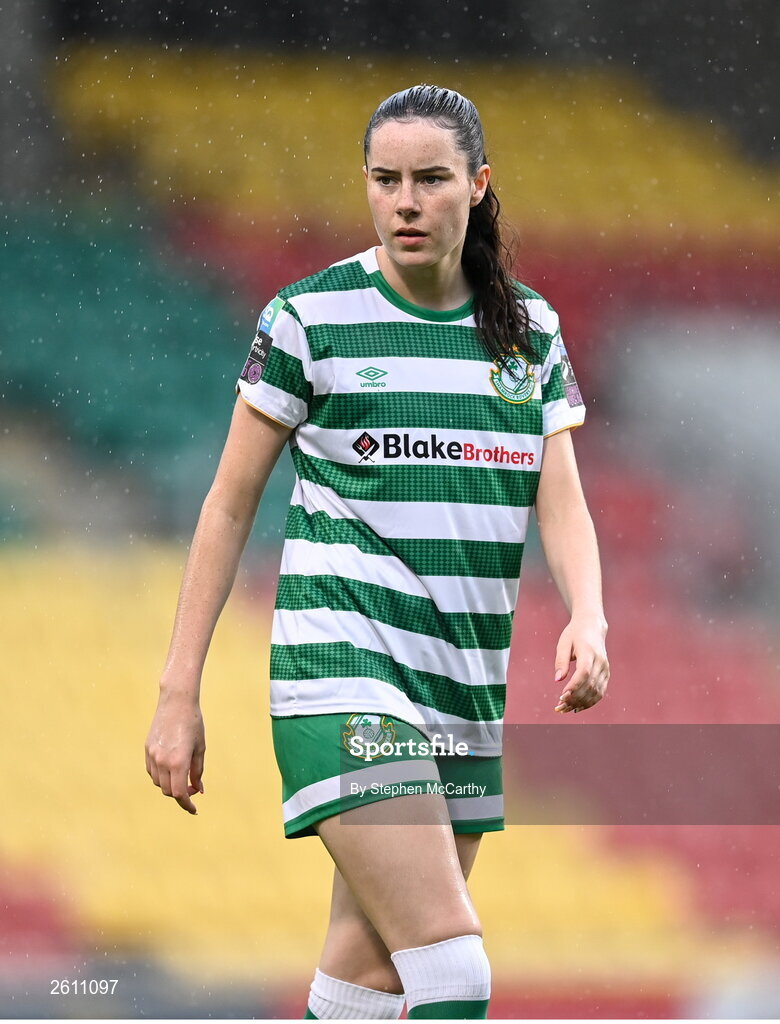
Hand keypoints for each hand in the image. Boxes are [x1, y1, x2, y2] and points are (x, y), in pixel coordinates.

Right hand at [145, 691, 205, 813]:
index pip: (179, 793)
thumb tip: (197, 790)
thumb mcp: (200, 748)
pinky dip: (161, 776)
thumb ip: (198, 771)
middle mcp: (162, 761)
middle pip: (168, 791)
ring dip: (170, 785)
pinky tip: (171, 768)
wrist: (176, 702)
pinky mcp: (147, 749)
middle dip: (181, 795)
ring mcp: (152, 755)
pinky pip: (152, 772)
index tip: (194, 809)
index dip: (187, 805)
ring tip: (183, 776)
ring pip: (158, 783)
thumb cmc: (193, 723)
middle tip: (193, 787)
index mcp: (178, 761)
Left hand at [553, 614, 608, 714]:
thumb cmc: (574, 634)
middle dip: (574, 698)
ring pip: (596, 691)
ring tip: (565, 709)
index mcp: (589, 651)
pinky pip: (600, 692)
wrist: (592, 626)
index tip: (562, 696)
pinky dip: (590, 702)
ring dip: (581, 703)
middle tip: (559, 707)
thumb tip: (557, 680)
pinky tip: (577, 707)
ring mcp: (605, 668)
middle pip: (589, 684)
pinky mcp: (606, 674)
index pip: (584, 672)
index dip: (574, 686)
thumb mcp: (563, 643)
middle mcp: (600, 661)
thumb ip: (560, 661)